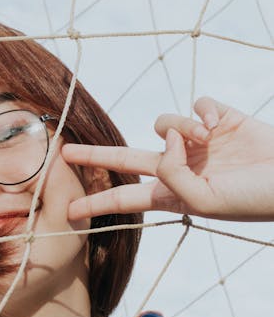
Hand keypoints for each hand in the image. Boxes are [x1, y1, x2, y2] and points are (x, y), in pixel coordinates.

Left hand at [63, 97, 273, 221]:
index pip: (126, 198)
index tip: (69, 211)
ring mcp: (197, 143)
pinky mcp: (219, 119)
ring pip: (163, 124)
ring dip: (180, 127)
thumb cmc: (252, 200)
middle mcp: (180, 167)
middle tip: (65, 153)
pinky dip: (203, 112)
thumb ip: (174, 177)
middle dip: (97, 156)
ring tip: (205, 138)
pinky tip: (220, 125)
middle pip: (127, 158)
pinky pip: (196, 105)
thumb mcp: (207, 202)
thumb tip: (163, 142)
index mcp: (173, 194)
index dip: (98, 202)